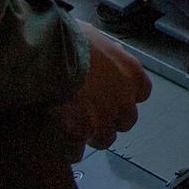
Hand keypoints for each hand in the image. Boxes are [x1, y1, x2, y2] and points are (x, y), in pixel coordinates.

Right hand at [50, 23, 151, 161]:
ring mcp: (102, 118)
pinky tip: (57, 142)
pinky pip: (76, 151)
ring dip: (91, 135)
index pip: (141, 93)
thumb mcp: (96, 37)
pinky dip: (67, 149)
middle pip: (126, 120)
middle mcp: (123, 98)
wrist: (47, 52)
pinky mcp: (78, 132)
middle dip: (110, 118)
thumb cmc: (68, 38)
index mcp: (131, 73)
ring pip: (104, 138)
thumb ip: (106, 53)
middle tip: (90, 112)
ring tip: (73, 128)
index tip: (112, 97)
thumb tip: (104, 54)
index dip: (124, 96)